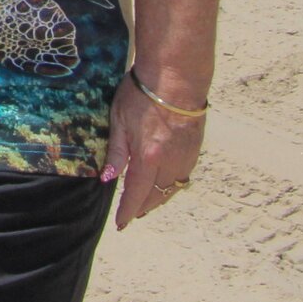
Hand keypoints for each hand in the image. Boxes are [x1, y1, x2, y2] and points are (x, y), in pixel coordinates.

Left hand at [103, 74, 205, 230]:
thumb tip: (108, 178)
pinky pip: (183, 176)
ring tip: (147, 203)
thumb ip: (116, 153)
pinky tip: (165, 184)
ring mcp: (185, 156)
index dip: (127, 211)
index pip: (137, 194)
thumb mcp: (118, 121)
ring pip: (172, 188)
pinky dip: (172, 185)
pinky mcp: (195, 148)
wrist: (176, 77)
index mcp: (148, 158)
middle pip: (156, 196)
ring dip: (159, 198)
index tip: (121, 224)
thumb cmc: (141, 94)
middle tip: (131, 214)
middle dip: (143, 207)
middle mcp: (170, 162)